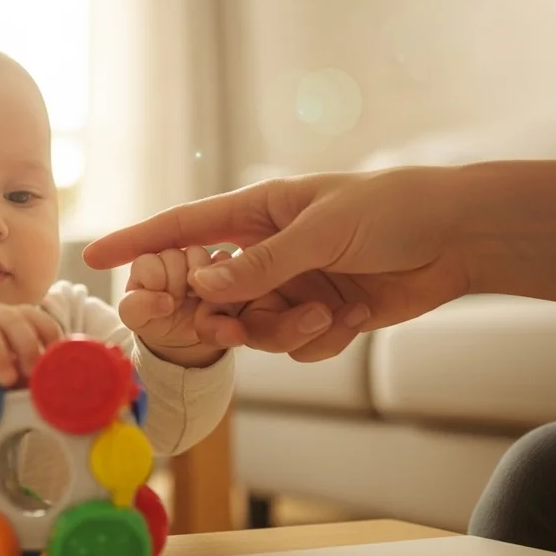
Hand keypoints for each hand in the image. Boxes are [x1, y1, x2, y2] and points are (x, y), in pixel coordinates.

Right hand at [0, 302, 61, 390]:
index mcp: (8, 320)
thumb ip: (21, 376)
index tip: (57, 359)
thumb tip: (46, 394)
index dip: (49, 335)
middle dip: (26, 344)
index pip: (34, 317)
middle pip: (12, 319)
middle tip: (32, 371)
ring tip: (6, 380)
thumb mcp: (0, 366)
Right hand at [83, 166, 471, 360]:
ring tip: (326, 315)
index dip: (139, 242)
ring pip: (254, 328)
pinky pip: (295, 346)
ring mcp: (293, 285)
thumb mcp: (322, 231)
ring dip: (284, 332)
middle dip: (224, 317)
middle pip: (214, 295)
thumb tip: (206, 287)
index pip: (185, 227)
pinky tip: (351, 321)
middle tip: (231, 329)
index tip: (95, 257)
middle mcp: (269, 251)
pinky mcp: (321, 315)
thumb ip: (263, 263)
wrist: (460, 238)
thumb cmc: (393, 209)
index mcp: (260, 212)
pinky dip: (319, 342)